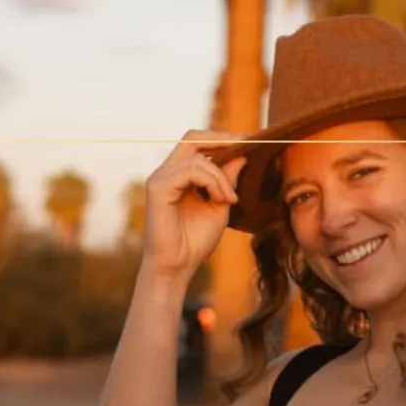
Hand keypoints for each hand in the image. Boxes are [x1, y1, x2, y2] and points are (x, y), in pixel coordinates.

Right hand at [140, 129, 247, 283]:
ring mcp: (160, 178)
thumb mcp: (219, 206)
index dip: (221, 139)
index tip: (247, 141)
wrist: (178, 267)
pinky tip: (220, 199)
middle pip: (192, 138)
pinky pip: (190, 171)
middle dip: (221, 139)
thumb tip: (241, 156)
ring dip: (220, 177)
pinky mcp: (158, 187)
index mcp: (180, 175)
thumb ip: (227, 182)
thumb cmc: (195, 242)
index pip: (198, 144)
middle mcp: (167, 172)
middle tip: (245, 144)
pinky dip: (211, 182)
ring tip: (230, 199)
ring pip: (197, 158)